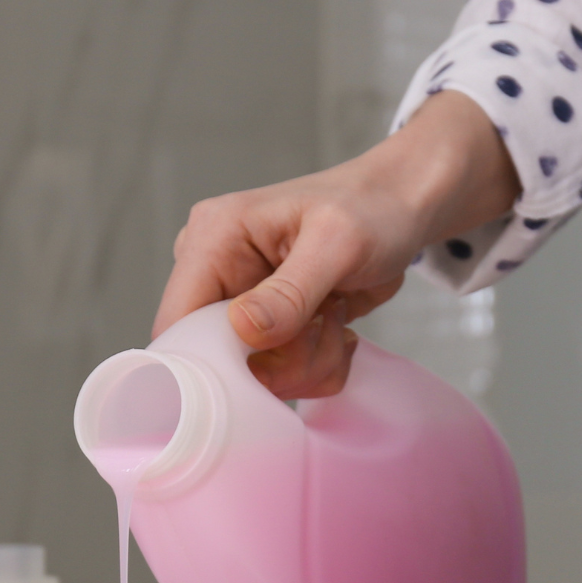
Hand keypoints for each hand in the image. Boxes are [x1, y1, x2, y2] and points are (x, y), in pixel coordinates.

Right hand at [154, 93, 520, 398]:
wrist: (404, 209)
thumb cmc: (372, 207)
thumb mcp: (337, 243)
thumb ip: (290, 291)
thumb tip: (243, 330)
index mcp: (213, 239)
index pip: (177, 323)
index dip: (212, 362)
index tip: (269, 365)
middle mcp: (217, 273)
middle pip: (219, 361)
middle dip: (279, 362)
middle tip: (324, 331)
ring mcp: (242, 303)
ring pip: (255, 375)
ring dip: (305, 364)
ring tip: (335, 319)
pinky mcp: (269, 327)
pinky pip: (282, 375)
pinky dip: (315, 365)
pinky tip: (335, 327)